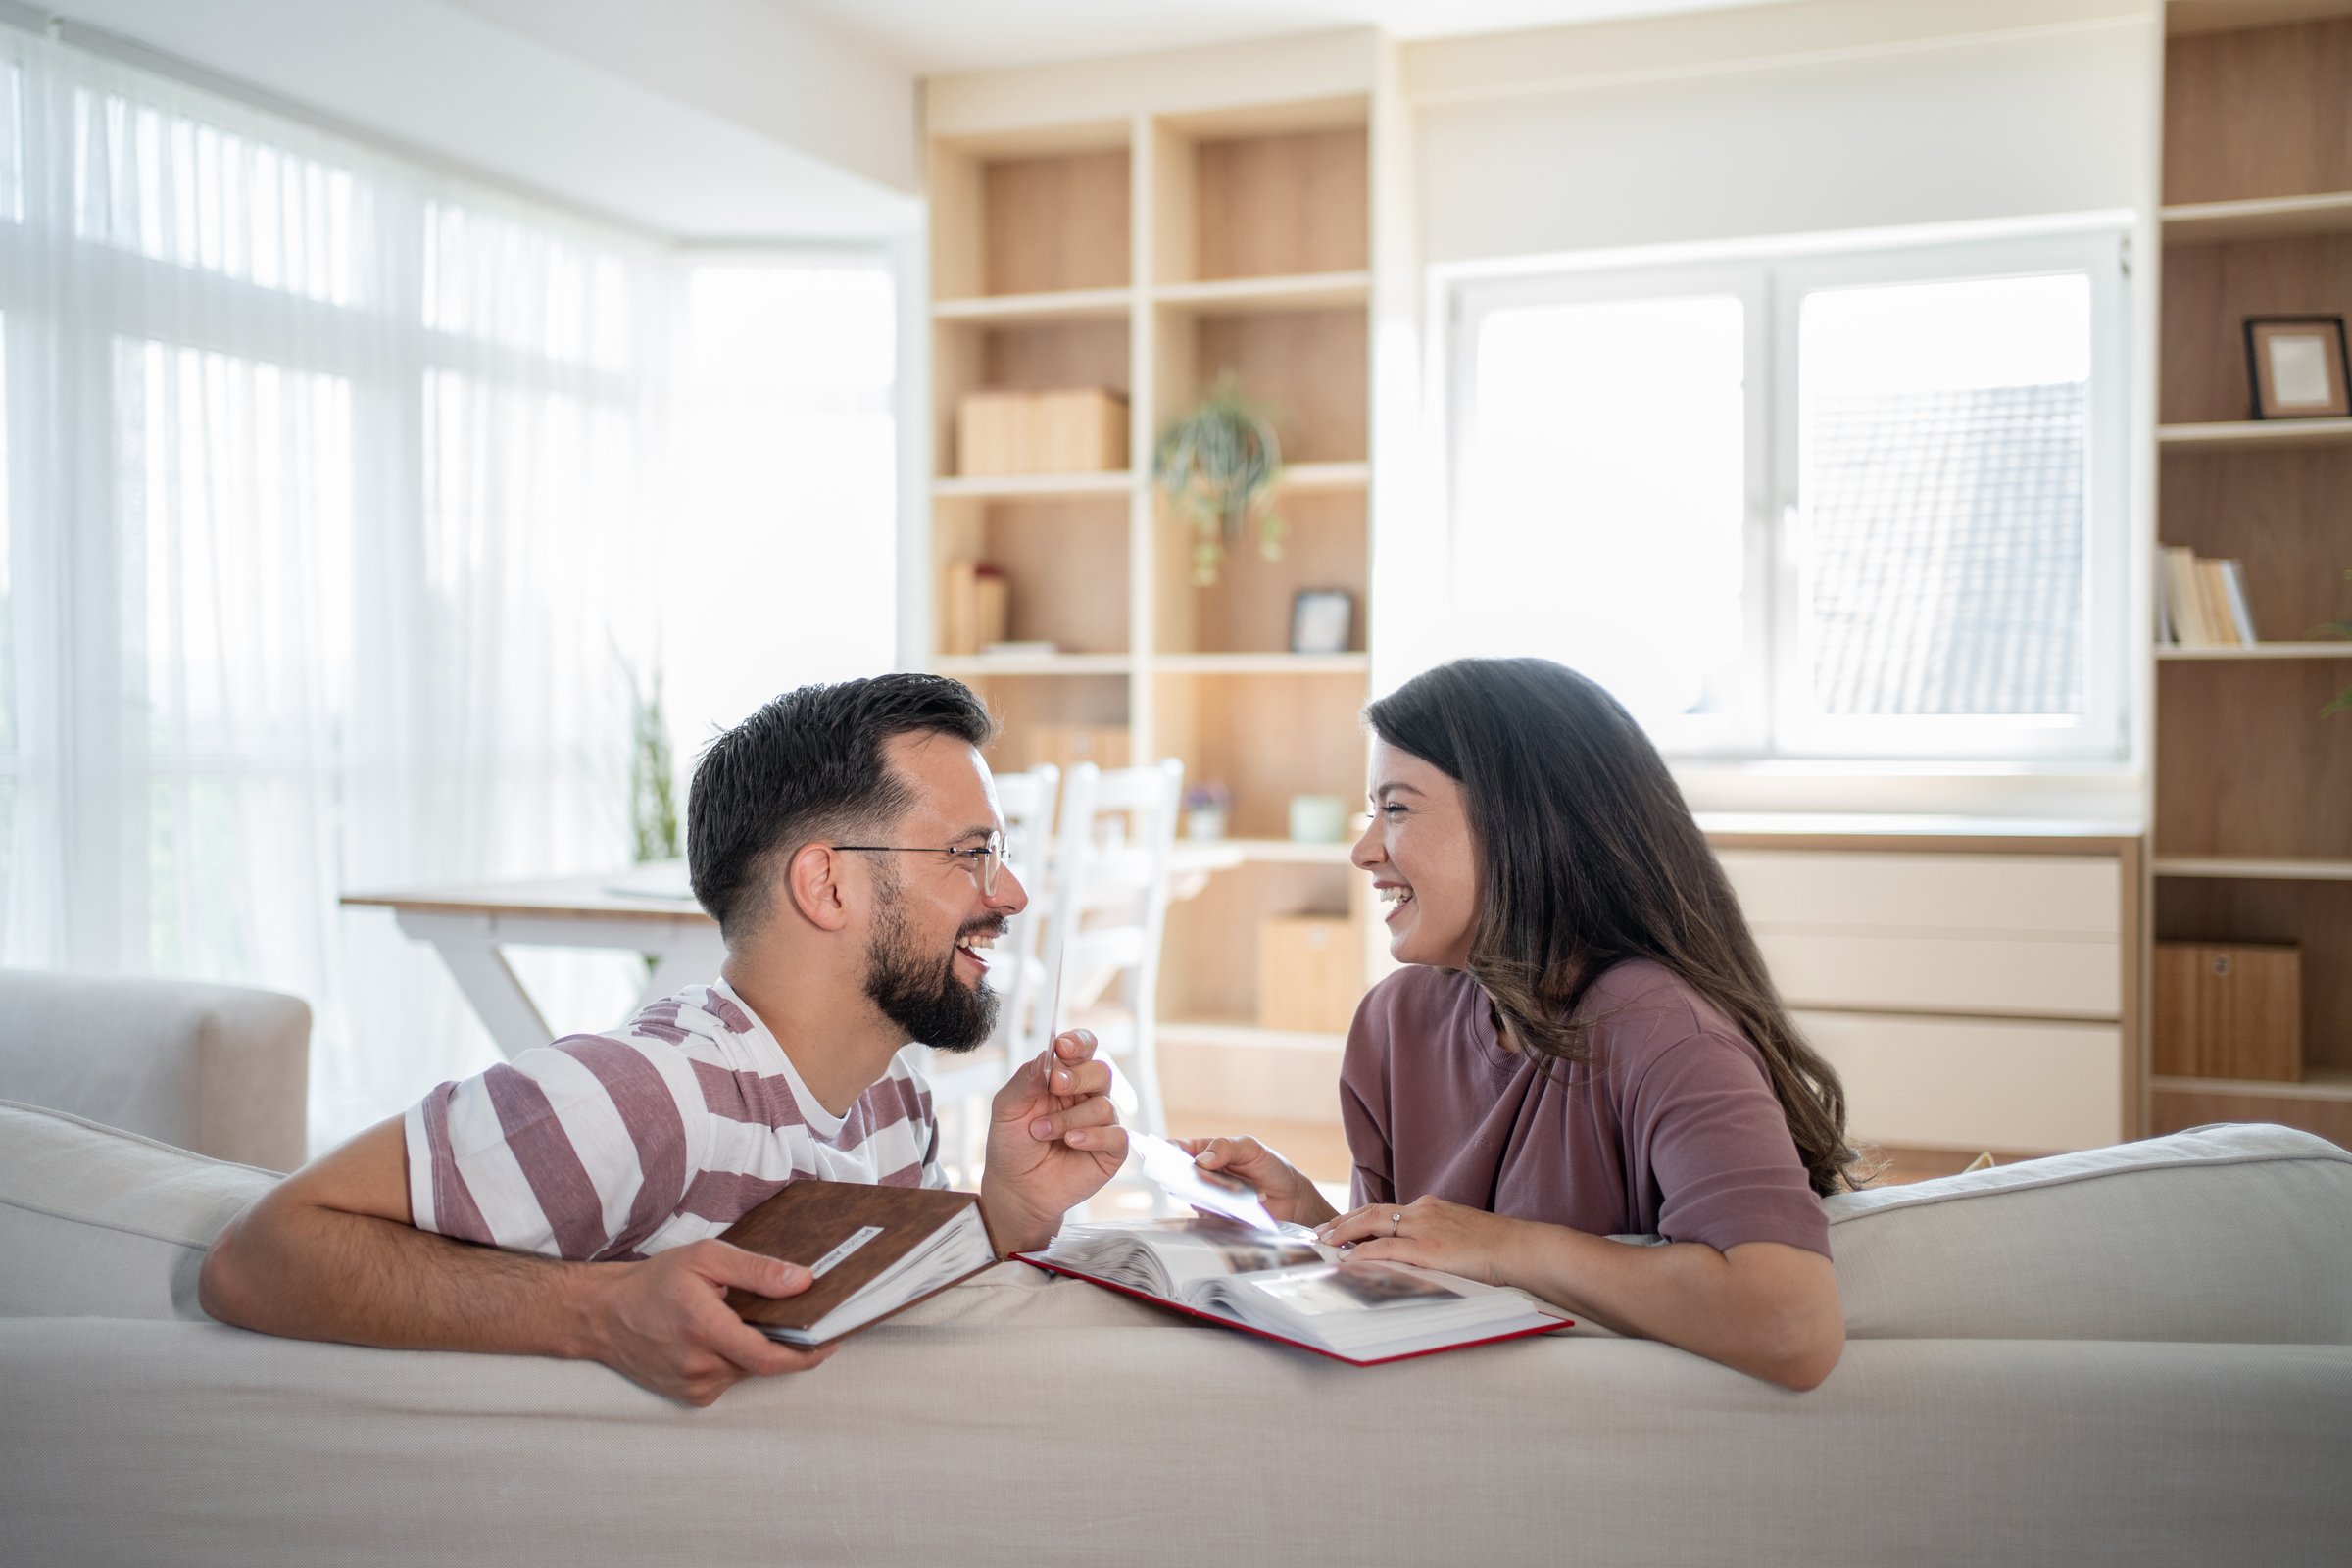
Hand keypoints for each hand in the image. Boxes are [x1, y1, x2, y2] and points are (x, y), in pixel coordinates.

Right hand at [582, 1238, 834, 1406]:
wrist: (603, 1315)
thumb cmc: (654, 1282)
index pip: (770, 1356)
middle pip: (763, 1362)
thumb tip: (802, 1282)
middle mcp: (700, 1365)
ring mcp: (694, 1386)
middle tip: (797, 1318)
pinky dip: (736, 1359)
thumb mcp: (706, 1259)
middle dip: (784, 1343)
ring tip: (743, 1319)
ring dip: (756, 1349)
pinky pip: (729, 1379)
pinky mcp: (690, 1396)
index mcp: (705, 1329)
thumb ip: (757, 1270)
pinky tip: (721, 1336)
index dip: (807, 1354)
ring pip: (747, 1371)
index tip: (832, 1341)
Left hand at [981, 1028, 1129, 1253]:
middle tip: (1055, 1086)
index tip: (1062, 1047)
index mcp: (1064, 1079)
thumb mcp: (1006, 1108)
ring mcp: (1100, 1124)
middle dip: (1078, 1076)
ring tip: (1041, 1132)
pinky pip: (1116, 1135)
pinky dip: (1092, 1136)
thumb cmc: (1012, 1145)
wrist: (1015, 1189)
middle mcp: (1086, 1097)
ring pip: (1104, 1105)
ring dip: (1069, 1118)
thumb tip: (1047, 1054)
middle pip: (1101, 1071)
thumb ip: (1025, 1080)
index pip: (1082, 1050)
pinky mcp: (1110, 1150)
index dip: (1078, 1043)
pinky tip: (1071, 1142)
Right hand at [1175, 1136, 1337, 1226]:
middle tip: (1189, 1176)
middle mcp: (1201, 1175)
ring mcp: (1207, 1197)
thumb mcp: (1250, 1148)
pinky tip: (1234, 1206)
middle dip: (1181, 1175)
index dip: (1166, 1151)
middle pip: (1178, 1175)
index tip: (1163, 1155)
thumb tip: (1201, 1160)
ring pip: (1192, 1197)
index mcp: (1205, 1152)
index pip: (1177, 1149)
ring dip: (1206, 1193)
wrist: (1290, 1199)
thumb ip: (1226, 1148)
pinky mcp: (1216, 1218)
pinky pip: (1207, 1215)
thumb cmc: (1268, 1167)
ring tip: (1229, 1190)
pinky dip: (1217, 1210)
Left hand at [1314, 1196, 1531, 1287]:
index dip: (1358, 1219)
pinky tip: (1348, 1261)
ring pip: (1373, 1224)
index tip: (1338, 1228)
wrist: (1522, 1249)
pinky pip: (1387, 1248)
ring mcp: (1426, 1228)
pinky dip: (1363, 1252)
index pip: (1386, 1210)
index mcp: (1431, 1207)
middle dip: (1341, 1222)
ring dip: (1343, 1234)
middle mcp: (1424, 1211)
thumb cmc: (1499, 1249)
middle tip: (1318, 1234)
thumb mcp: (1462, 1236)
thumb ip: (1437, 1241)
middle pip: (1371, 1211)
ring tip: (1323, 1245)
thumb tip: (1418, 1257)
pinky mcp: (1430, 1248)